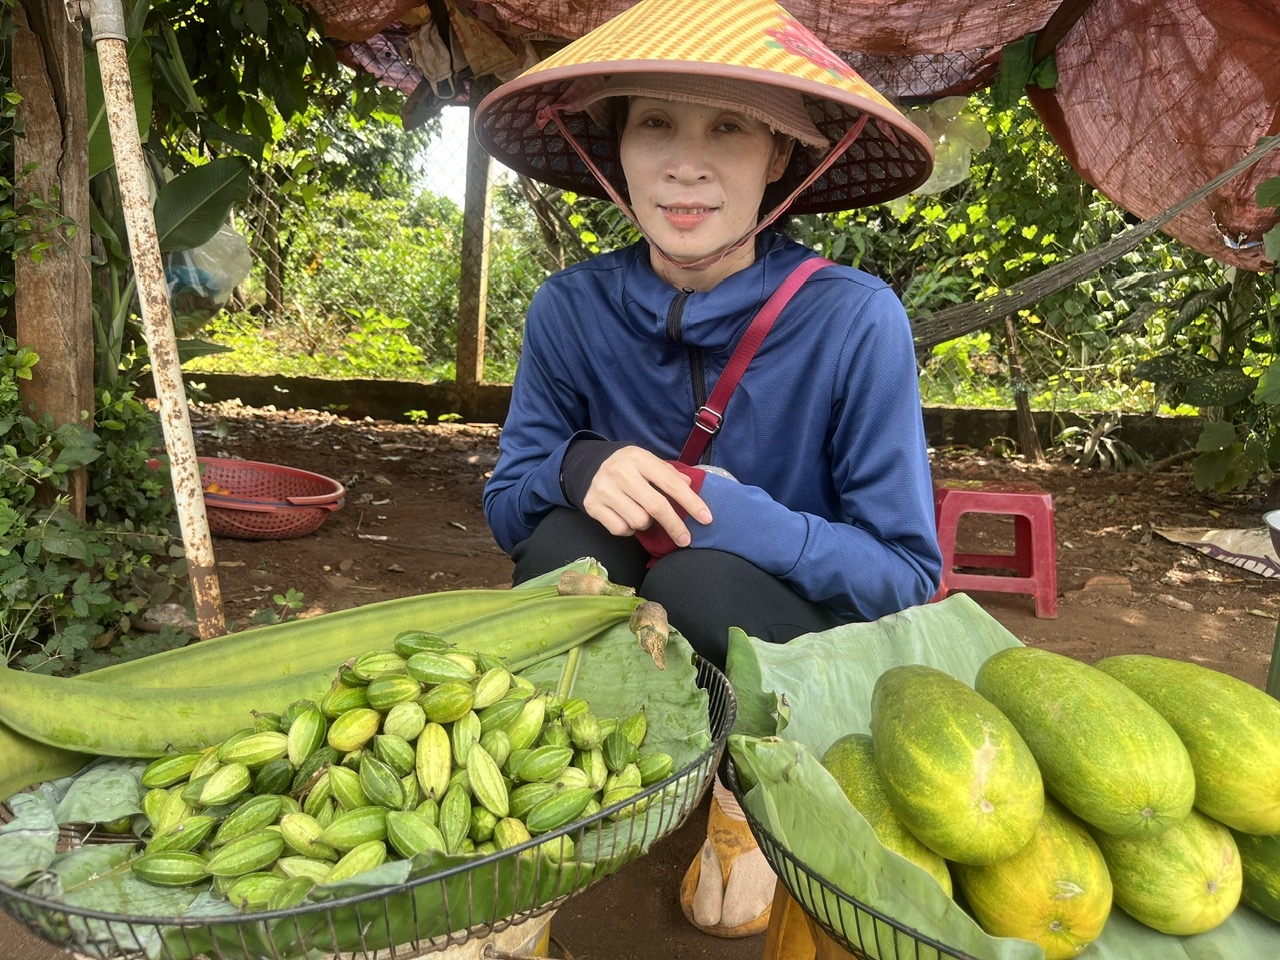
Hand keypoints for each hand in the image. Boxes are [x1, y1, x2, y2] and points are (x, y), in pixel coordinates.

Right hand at [581, 446, 711, 546]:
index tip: (706, 518)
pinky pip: (621, 529)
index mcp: (639, 458)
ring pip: (639, 521)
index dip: (691, 502)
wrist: (587, 466)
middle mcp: (620, 473)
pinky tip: (625, 516)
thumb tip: (690, 487)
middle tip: (685, 538)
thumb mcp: (647, 461)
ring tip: (641, 512)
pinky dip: (628, 529)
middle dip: (675, 525)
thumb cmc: (627, 466)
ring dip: (646, 523)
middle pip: (656, 507)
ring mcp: (605, 490)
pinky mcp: (593, 506)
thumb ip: (668, 473)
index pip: (671, 483)